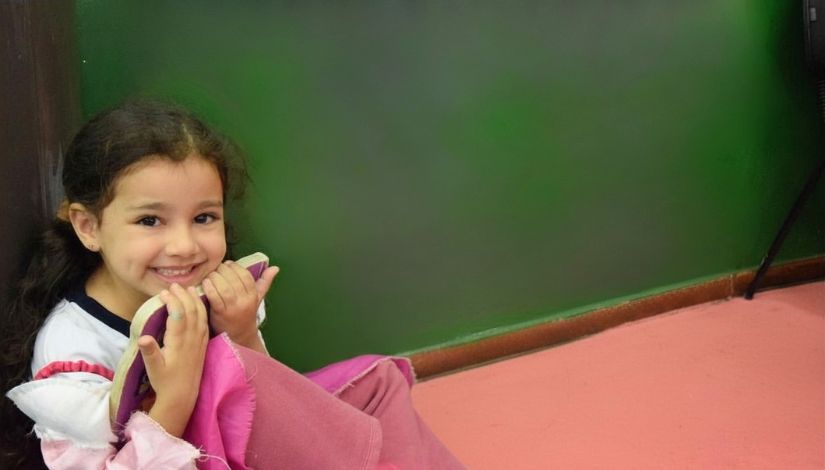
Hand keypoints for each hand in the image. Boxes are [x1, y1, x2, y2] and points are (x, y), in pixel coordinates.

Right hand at [137, 283, 208, 436]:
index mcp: (179, 343)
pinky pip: (204, 321)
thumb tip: (143, 338)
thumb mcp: (153, 368)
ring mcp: (199, 340)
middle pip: (191, 311)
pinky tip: (197, 302)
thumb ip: (149, 352)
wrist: (182, 396)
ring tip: (186, 288)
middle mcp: (192, 339)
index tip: (163, 292)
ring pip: (200, 314)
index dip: (172, 301)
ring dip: (194, 299)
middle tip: (173, 285)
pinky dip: (201, 308)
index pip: (178, 315)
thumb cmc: (164, 382)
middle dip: (183, 295)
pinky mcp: (203, 343)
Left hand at [202, 260, 278, 349]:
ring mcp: (232, 308)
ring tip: (210, 274)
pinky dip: (209, 287)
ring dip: (215, 277)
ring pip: (224, 287)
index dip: (235, 267)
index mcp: (253, 295)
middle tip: (217, 268)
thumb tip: (275, 268)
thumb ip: (265, 282)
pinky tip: (205, 283)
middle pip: (233, 279)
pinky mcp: (220, 314)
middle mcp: (244, 301)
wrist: (239, 336)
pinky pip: (214, 297)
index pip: (245, 275)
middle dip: (223, 270)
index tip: (228, 264)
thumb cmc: (246, 313)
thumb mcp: (258, 298)